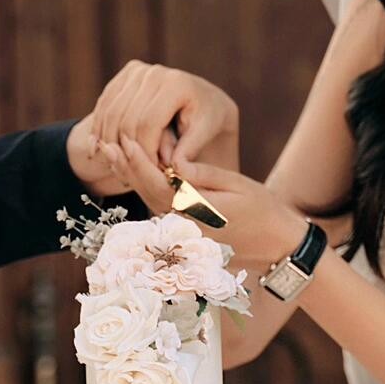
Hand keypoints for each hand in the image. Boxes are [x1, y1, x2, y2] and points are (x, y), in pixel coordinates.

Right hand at [85, 62, 239, 175]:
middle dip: (126, 151)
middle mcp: (154, 72)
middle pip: (126, 119)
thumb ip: (189, 149)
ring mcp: (137, 71)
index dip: (145, 152)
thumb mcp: (205, 134)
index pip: (148, 124)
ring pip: (111, 113)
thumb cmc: (207, 119)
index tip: (146, 174)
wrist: (203, 97)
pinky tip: (100, 150)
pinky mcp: (126, 75)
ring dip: (108, 143)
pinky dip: (100, 128)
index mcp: (176, 84)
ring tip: (114, 167)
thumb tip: (174, 168)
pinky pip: (105, 105)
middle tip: (127, 176)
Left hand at [123, 143, 308, 267]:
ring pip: (149, 199)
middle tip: (107, 140)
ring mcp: (183, 229)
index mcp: (196, 212)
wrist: (277, 244)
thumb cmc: (263, 210)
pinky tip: (135, 168)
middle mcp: (184, 224)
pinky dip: (144, 185)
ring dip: (130, 176)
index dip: (139, 162)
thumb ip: (204, 176)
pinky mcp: (185, 228)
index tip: (126, 139)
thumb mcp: (236, 186)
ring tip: (114, 150)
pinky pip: (159, 205)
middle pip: (146, 193)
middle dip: (126, 167)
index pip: (158, 185)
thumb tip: (175, 164)